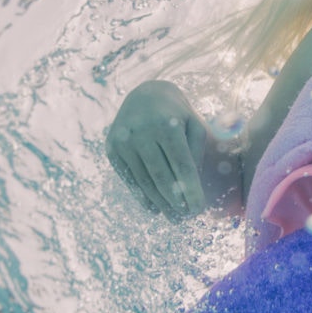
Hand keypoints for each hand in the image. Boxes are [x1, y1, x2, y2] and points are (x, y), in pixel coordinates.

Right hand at [105, 80, 207, 218]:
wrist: (144, 95)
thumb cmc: (177, 114)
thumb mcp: (194, 125)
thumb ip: (196, 153)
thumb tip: (193, 187)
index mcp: (166, 125)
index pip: (181, 165)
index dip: (191, 190)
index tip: (199, 209)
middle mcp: (141, 132)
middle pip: (161, 176)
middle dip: (176, 202)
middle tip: (187, 217)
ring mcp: (123, 141)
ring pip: (144, 181)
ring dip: (159, 203)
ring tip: (173, 218)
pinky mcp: (112, 149)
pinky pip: (129, 178)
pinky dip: (141, 196)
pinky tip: (154, 208)